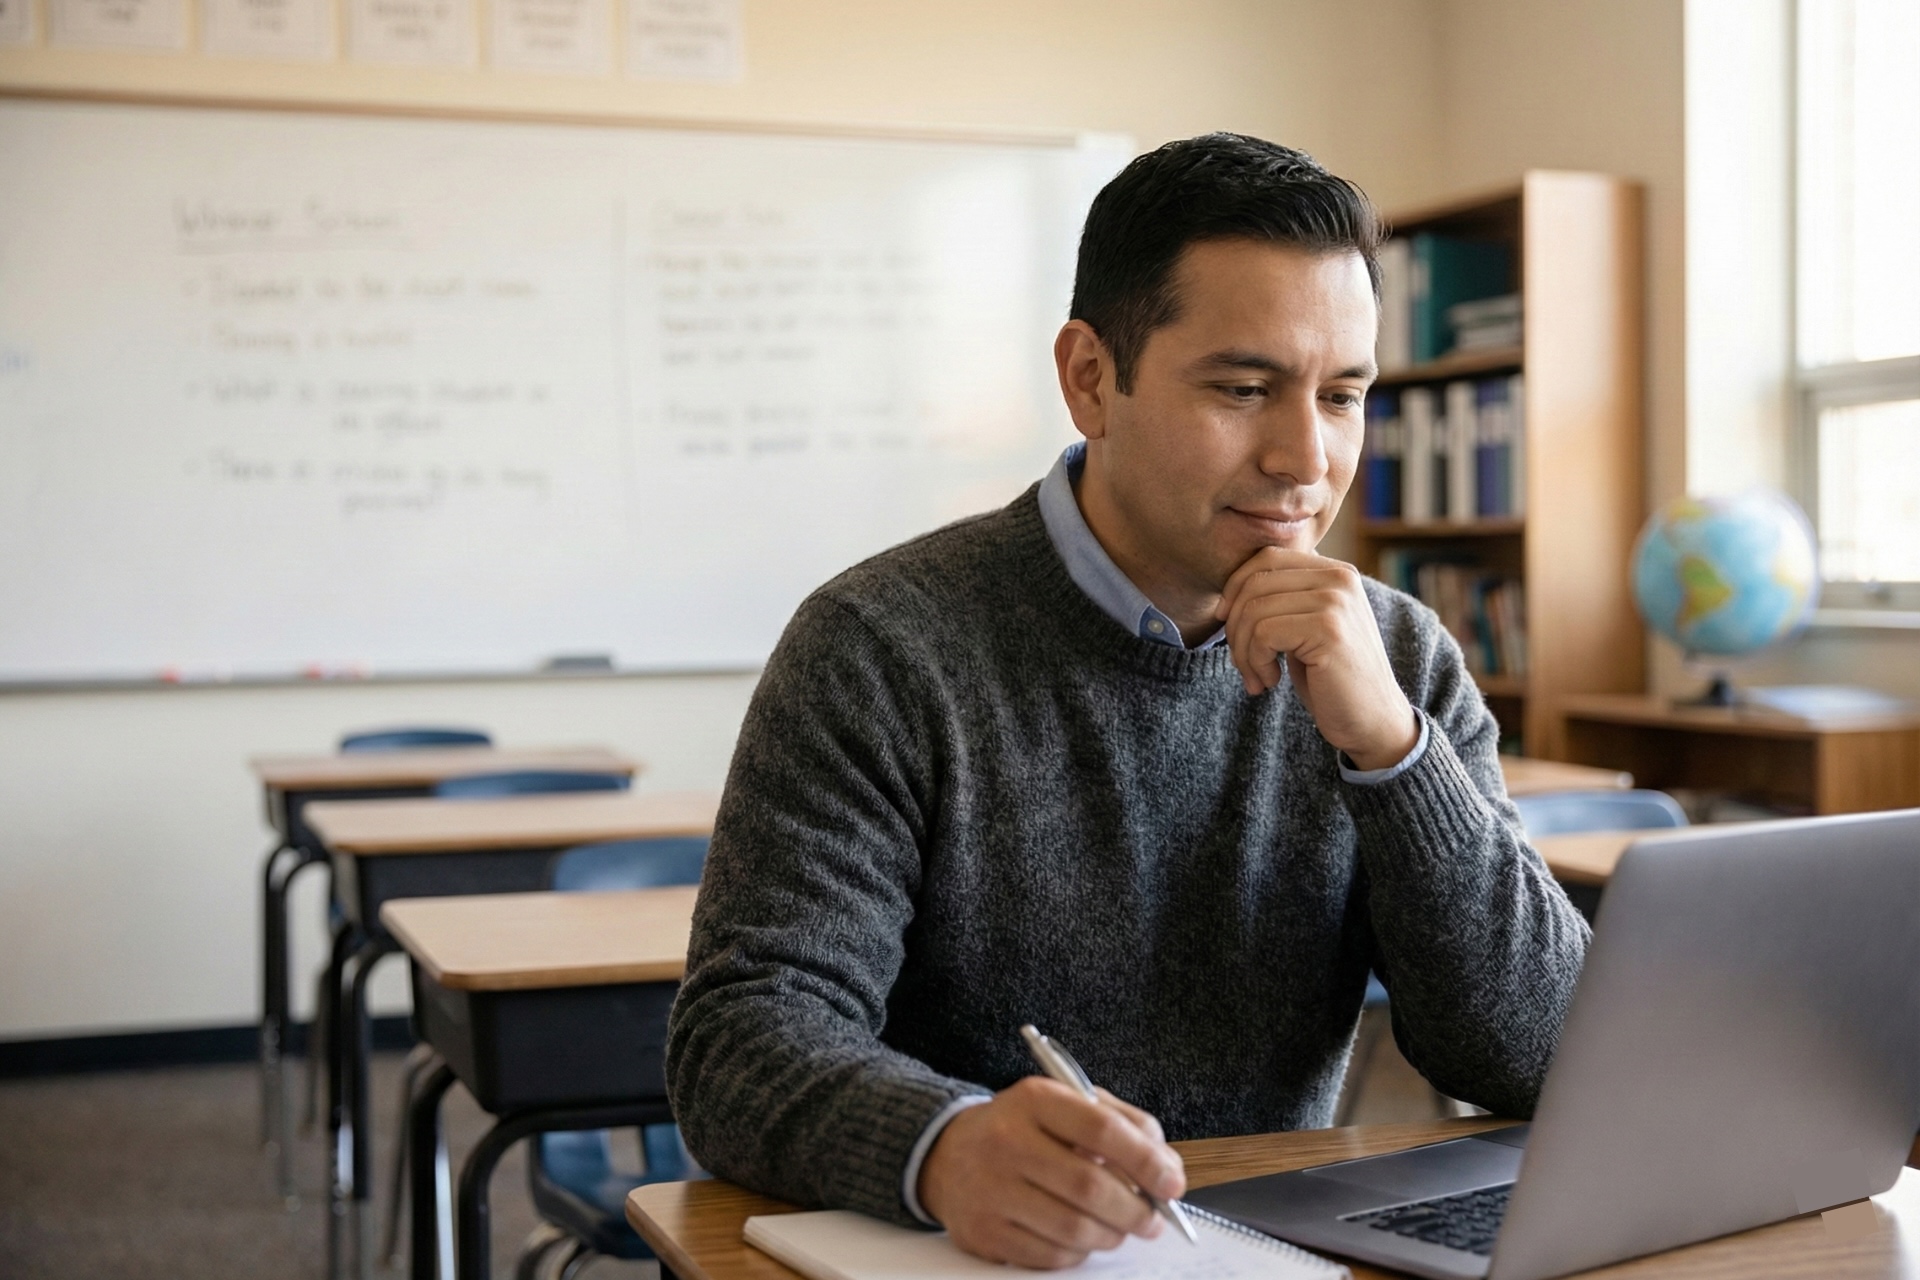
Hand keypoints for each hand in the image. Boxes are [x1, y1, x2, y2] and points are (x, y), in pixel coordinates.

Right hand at [917, 1075, 1184, 1269]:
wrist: (949, 1155)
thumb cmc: (1025, 1130)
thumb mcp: (1067, 1105)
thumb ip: (1123, 1125)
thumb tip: (1167, 1168)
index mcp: (1034, 1100)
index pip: (1102, 1129)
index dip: (1146, 1160)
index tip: (1172, 1183)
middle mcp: (1006, 1141)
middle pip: (1090, 1186)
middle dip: (1136, 1209)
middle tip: (1153, 1218)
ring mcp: (990, 1189)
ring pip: (1074, 1228)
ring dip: (1112, 1234)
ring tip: (1120, 1227)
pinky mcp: (983, 1232)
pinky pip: (1050, 1255)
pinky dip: (1078, 1251)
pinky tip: (1082, 1235)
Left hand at [1215, 547, 1418, 770]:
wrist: (1372, 721)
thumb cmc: (1330, 679)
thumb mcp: (1304, 629)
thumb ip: (1283, 600)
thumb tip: (1231, 587)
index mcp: (1335, 571)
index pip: (1267, 557)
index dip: (1235, 588)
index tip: (1227, 622)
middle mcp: (1340, 578)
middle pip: (1256, 582)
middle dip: (1234, 626)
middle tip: (1242, 662)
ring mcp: (1336, 601)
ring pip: (1254, 610)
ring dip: (1243, 651)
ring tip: (1257, 677)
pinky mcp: (1329, 629)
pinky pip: (1263, 634)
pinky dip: (1256, 662)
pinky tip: (1272, 681)